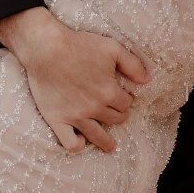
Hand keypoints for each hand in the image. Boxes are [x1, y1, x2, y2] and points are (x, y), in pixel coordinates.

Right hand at [0, 8, 149, 153]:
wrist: (46, 49)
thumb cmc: (79, 45)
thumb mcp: (112, 48)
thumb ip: (132, 65)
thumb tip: (147, 80)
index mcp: (109, 92)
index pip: (126, 104)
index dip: (126, 100)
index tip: (123, 97)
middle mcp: (95, 108)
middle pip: (115, 119)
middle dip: (119, 116)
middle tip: (116, 113)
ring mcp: (76, 116)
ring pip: (97, 136)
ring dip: (106, 142)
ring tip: (110, 147)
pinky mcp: (57, 119)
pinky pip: (70, 143)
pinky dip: (77, 145)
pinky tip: (81, 141)